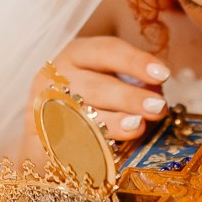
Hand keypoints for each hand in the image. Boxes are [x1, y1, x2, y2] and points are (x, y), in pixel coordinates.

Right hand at [33, 36, 171, 140]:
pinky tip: (111, 150)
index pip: (107, 51)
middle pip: (95, 86)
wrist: (45, 128)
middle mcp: (56, 76)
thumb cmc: (88, 98)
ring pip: (80, 115)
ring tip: (138, 126)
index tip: (163, 74)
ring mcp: (43, 106)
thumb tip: (156, 91)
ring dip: (112, 122)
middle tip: (158, 107)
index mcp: (76, 54)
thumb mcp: (106, 79)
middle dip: (129, 97)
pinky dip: (89, 145)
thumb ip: (131, 82)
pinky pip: (65, 141)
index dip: (135, 62)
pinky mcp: (37, 135)